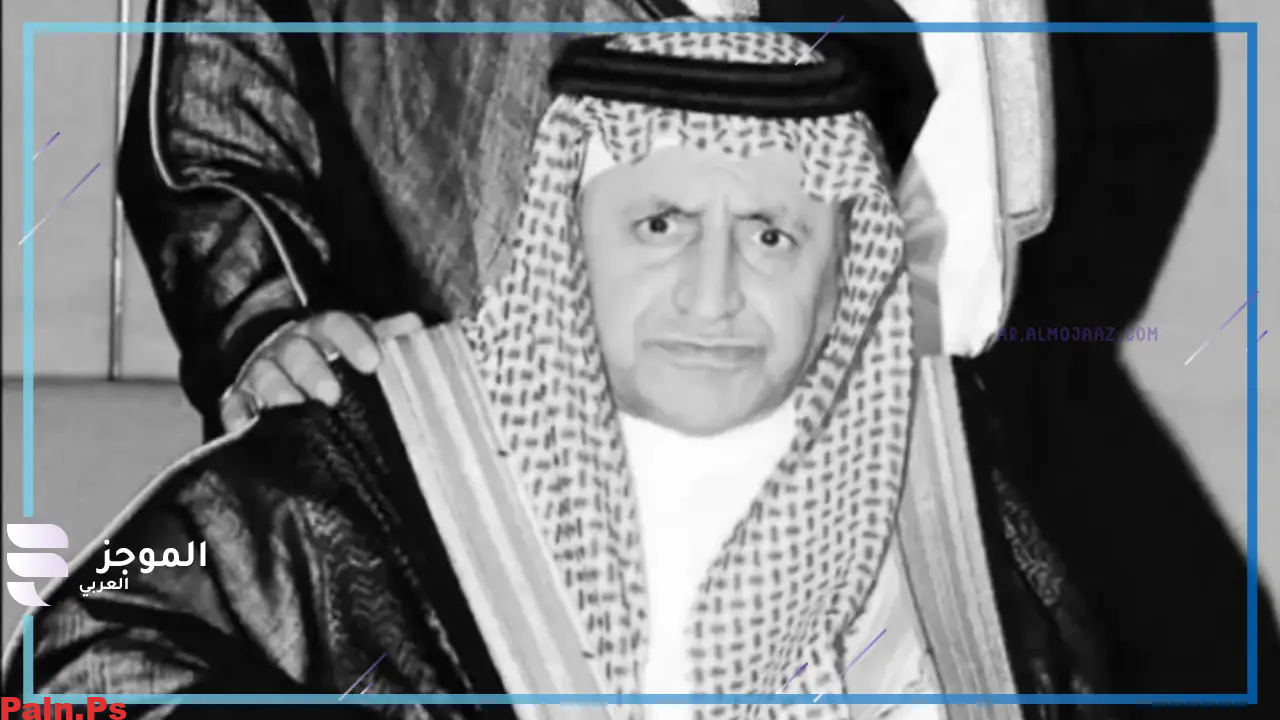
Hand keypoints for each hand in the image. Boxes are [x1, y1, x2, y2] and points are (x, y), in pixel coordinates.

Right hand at [219, 311, 381, 432]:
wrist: (284, 366)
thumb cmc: (333, 359)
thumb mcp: (361, 343)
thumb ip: (388, 336)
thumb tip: (416, 324)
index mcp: (323, 331)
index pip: (337, 325)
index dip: (353, 340)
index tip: (373, 362)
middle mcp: (291, 347)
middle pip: (298, 352)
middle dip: (314, 371)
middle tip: (333, 395)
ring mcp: (262, 372)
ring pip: (266, 376)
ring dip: (280, 392)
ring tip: (296, 410)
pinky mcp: (240, 399)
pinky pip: (234, 405)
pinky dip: (239, 415)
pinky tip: (246, 425)